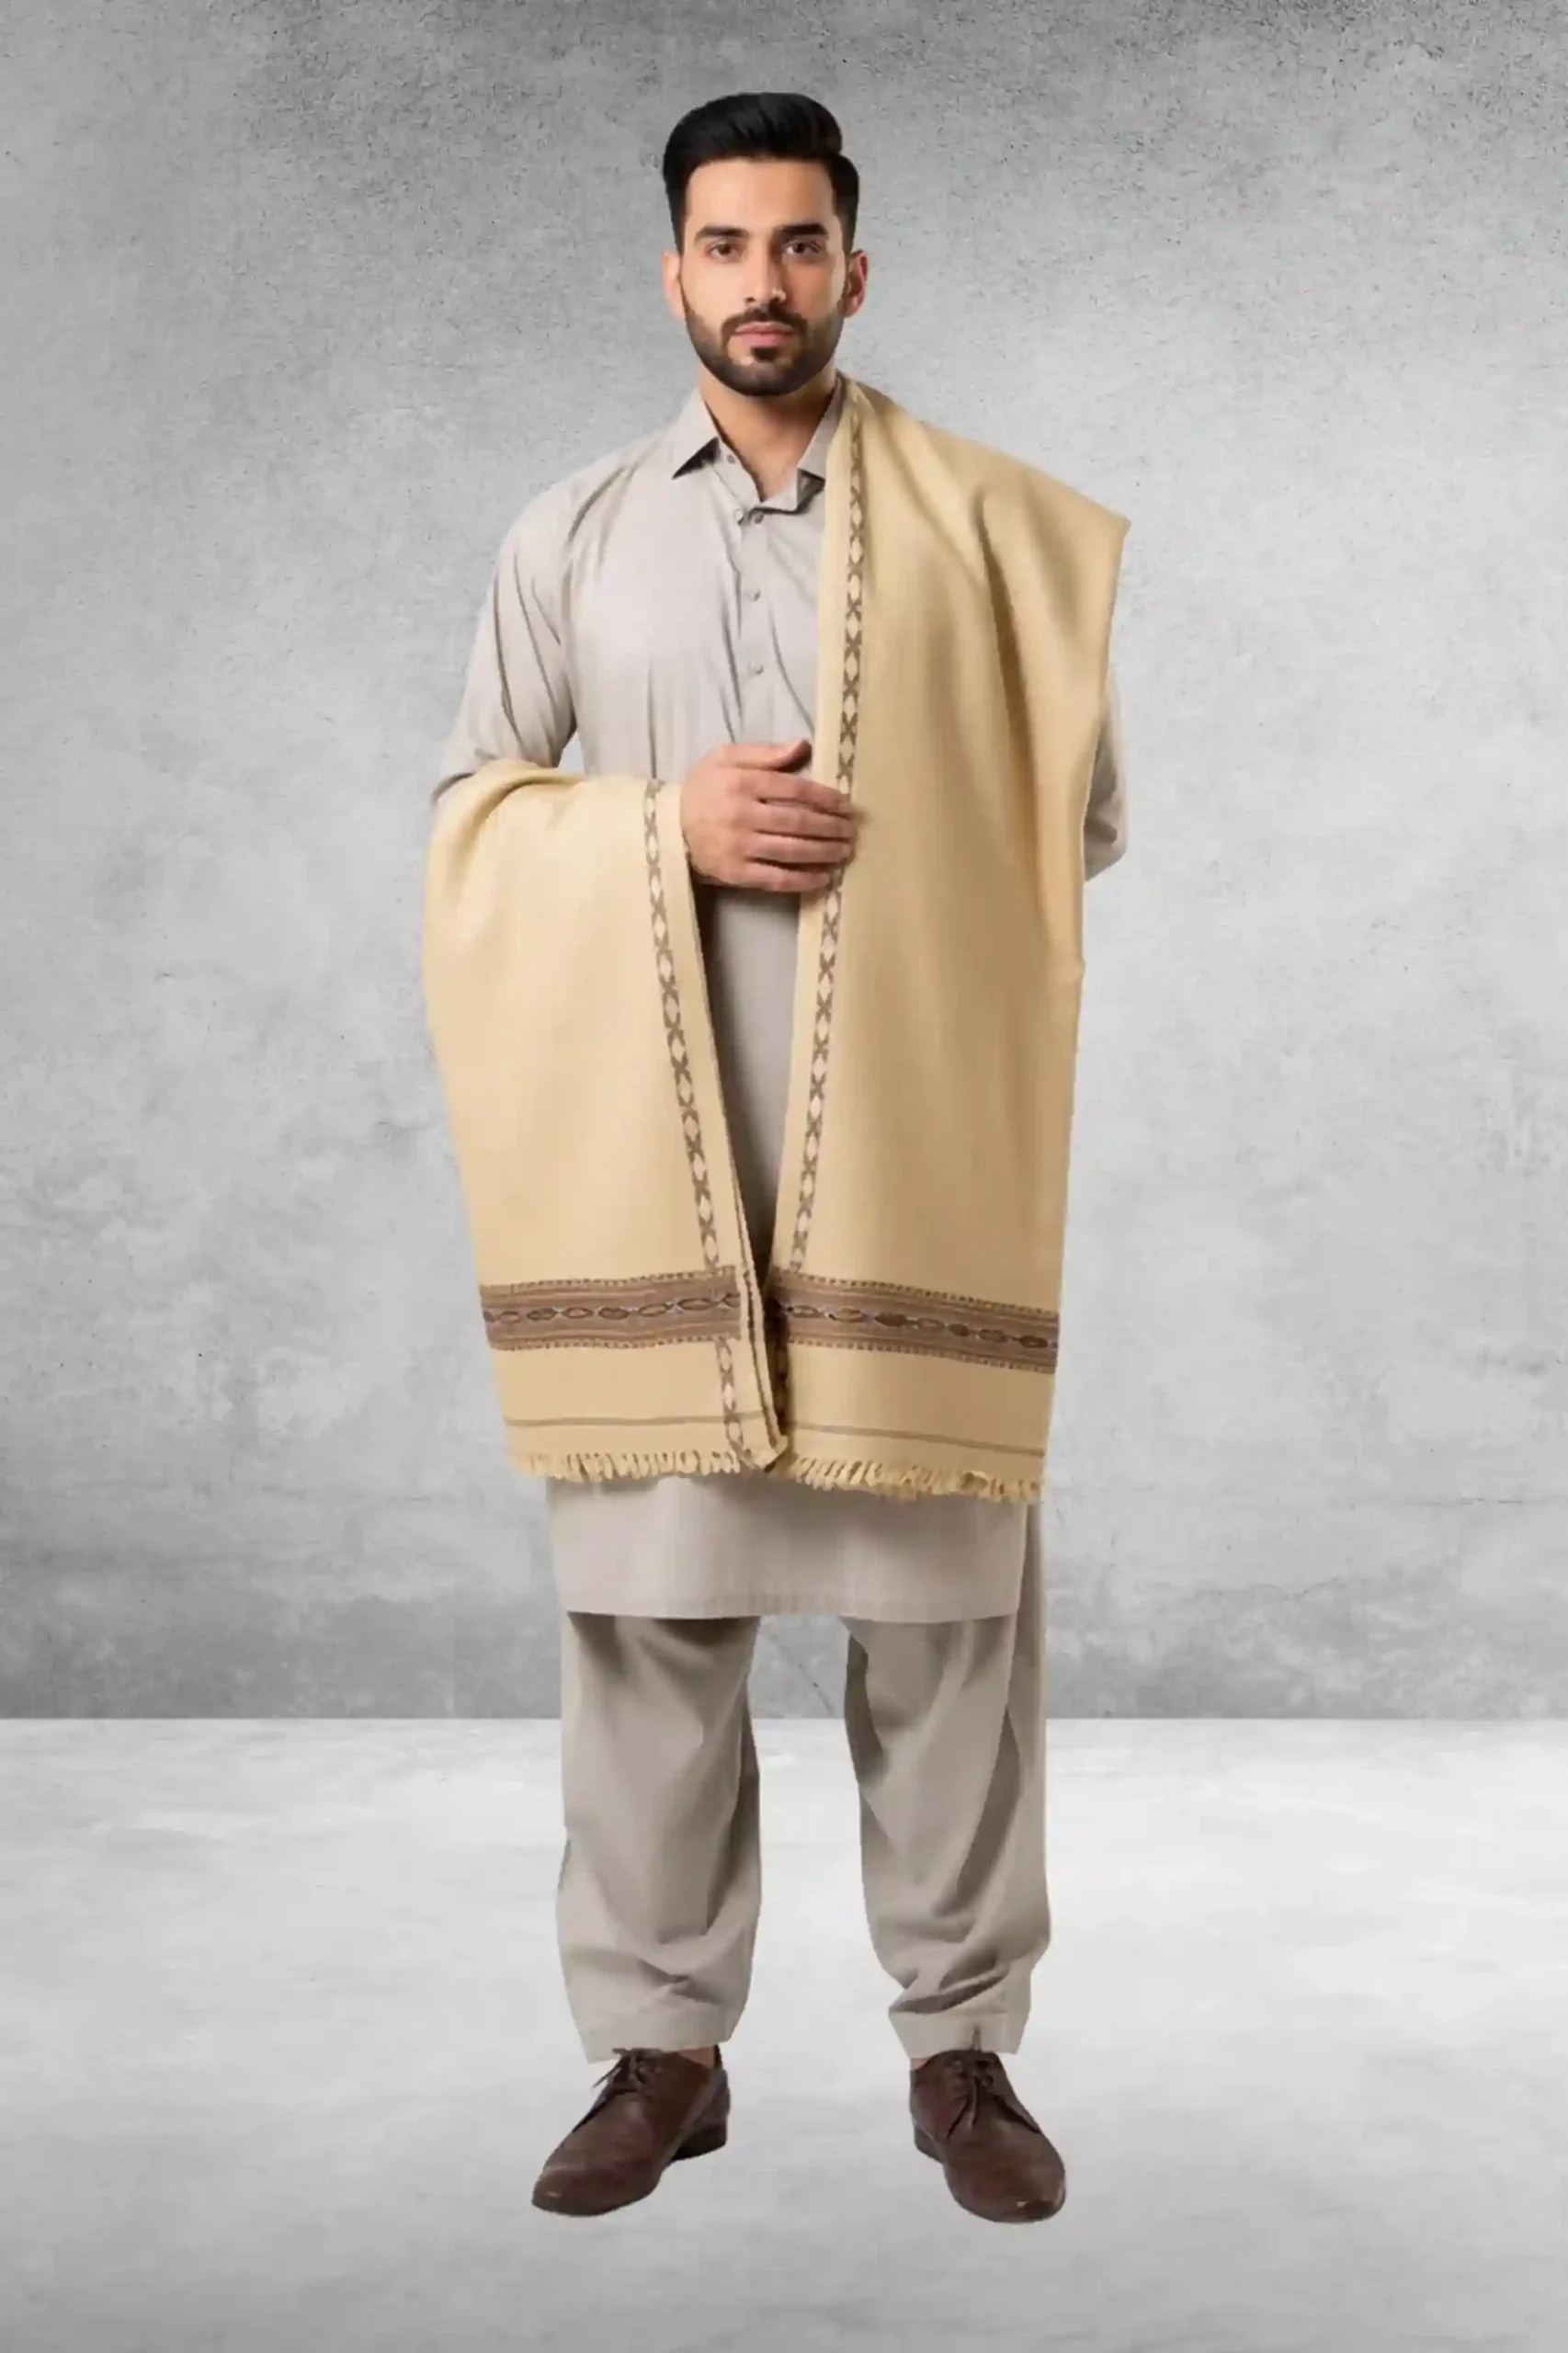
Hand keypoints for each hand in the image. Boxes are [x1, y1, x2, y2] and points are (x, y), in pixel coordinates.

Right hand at [676, 738, 863, 889]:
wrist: (668, 827)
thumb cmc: (702, 789)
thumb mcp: (724, 758)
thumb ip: (764, 752)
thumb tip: (802, 745)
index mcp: (743, 782)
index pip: (796, 789)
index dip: (827, 798)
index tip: (846, 806)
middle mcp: (743, 814)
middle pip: (799, 821)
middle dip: (831, 827)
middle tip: (851, 831)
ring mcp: (740, 846)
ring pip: (792, 850)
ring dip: (824, 853)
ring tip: (844, 852)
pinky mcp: (736, 872)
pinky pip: (776, 878)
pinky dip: (802, 880)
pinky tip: (822, 878)